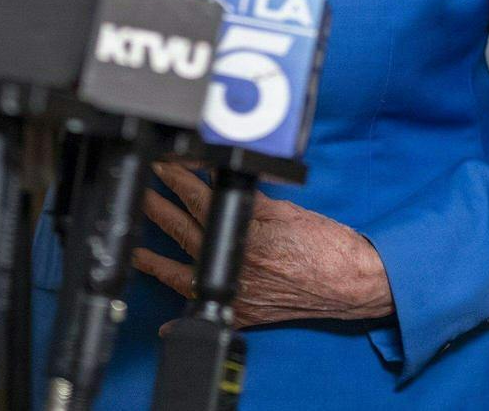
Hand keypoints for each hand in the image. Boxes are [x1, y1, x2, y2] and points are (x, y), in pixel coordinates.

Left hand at [132, 162, 393, 327]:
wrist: (352, 282)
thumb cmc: (328, 245)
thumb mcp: (285, 208)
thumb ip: (249, 199)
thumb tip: (223, 183)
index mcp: (247, 231)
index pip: (200, 197)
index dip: (178, 178)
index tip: (164, 164)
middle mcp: (237, 263)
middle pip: (183, 229)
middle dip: (157, 207)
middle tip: (141, 191)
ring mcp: (238, 290)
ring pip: (184, 271)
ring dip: (154, 260)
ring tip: (135, 250)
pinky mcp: (247, 312)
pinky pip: (210, 313)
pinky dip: (185, 318)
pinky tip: (164, 323)